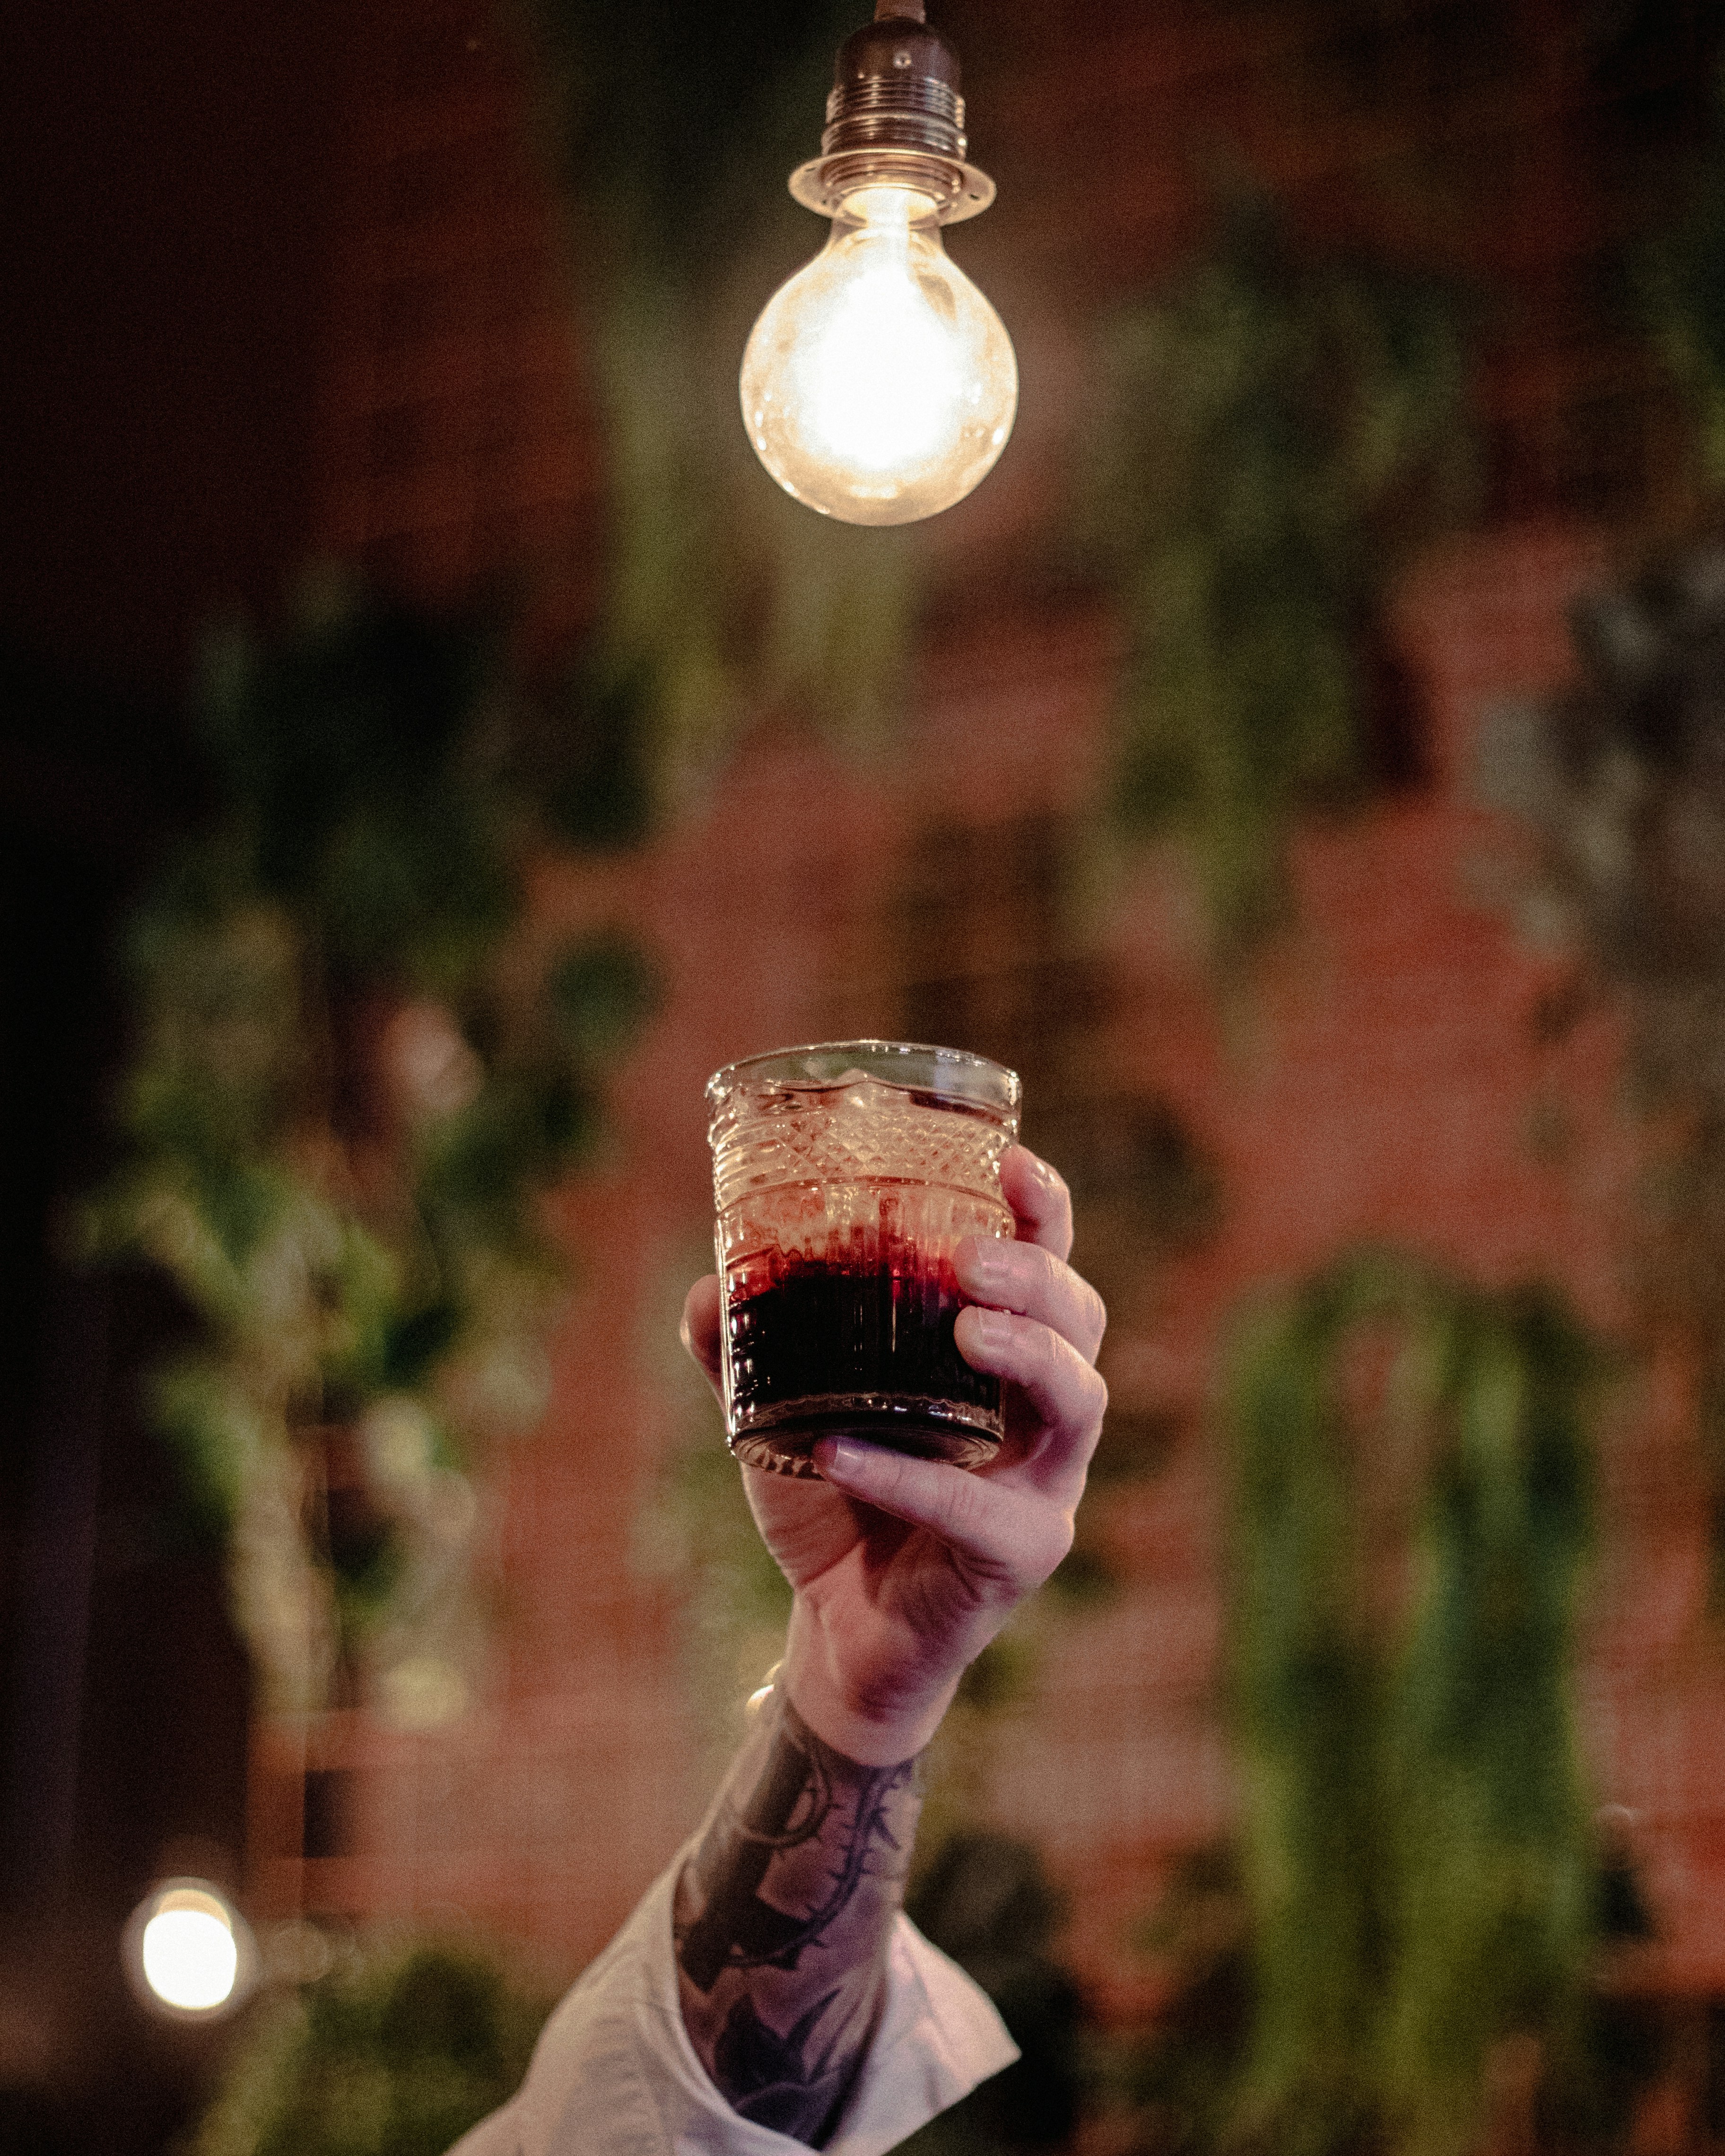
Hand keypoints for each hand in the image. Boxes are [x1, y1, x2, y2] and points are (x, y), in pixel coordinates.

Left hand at [680, 1146, 1106, 1763]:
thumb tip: (710, 1284)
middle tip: (969, 1258)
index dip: (1043, 1212)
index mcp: (1002, 1360)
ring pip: (1079, 1404)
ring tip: (964, 1326)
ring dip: (1027, 1355)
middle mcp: (1044, 1416)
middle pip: (1083, 1323)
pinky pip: (984, 1513)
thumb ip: (748, 1350)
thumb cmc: (835, 1501)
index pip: (1049, 1267)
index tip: (1006, 1162)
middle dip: (1039, 1278)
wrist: (838, 1634)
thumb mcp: (783, 1412)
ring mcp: (1044, 1488)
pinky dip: (916, 1479)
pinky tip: (845, 1453)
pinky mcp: (1020, 1557)